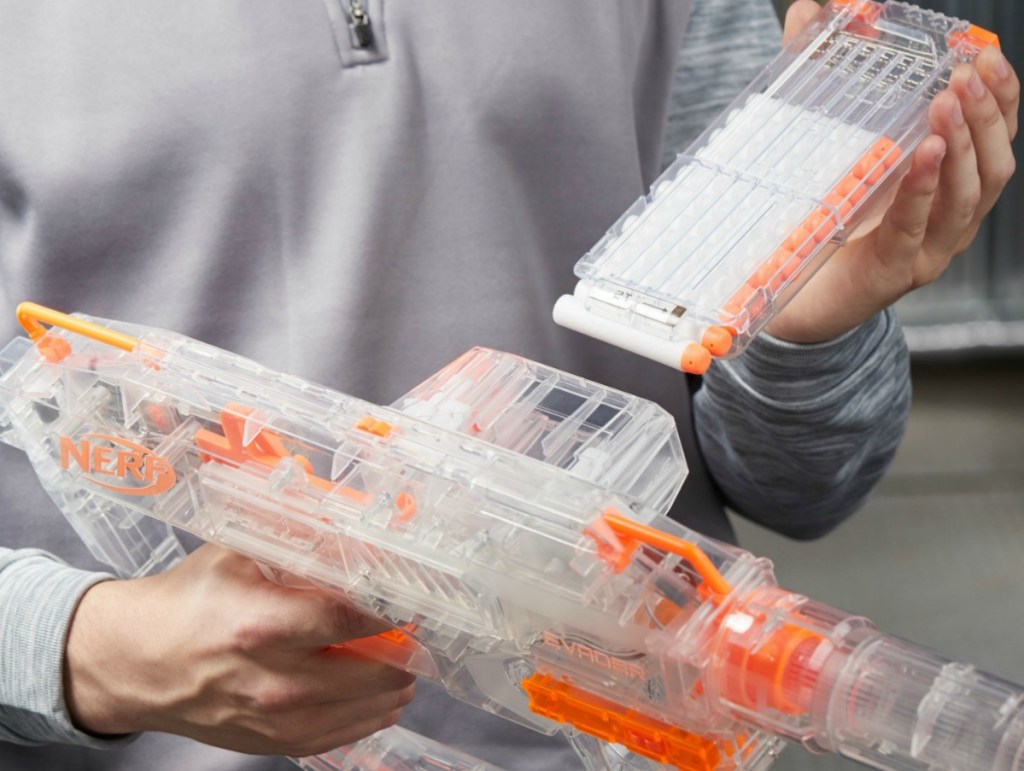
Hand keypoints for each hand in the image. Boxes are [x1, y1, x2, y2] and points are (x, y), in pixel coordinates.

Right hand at [64, 545, 415, 756]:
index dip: (391, 614)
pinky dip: (366, 719)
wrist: (136, 662)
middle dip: (402, 654)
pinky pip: (335, 737)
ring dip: (393, 689)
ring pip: (359, 710)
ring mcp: (272, 719)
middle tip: (419, 638)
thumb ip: (295, 547)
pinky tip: (382, 703)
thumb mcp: (238, 555)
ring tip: (409, 670)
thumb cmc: (187, 601)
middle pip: (367, 671)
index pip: (349, 621)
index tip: (415, 604)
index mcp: (261, 623)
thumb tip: (353, 535)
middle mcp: (271, 678)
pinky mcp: (268, 742)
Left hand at [765, 0, 1018, 342]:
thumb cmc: (819, 223)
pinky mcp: (895, 271)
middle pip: (995, 164)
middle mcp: (950, 220)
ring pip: (970, 195)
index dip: (1002, 98)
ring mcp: (928, 249)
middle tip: (969, 73)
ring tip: (948, 103)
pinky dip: (925, 188)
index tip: (989, 55)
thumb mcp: (828, 148)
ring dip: (964, 144)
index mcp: (946, 189)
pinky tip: (925, 155)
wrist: (790, 302)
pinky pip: (918, 225)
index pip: (993, 139)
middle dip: (988, 114)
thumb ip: (817, 84)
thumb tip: (805, 11)